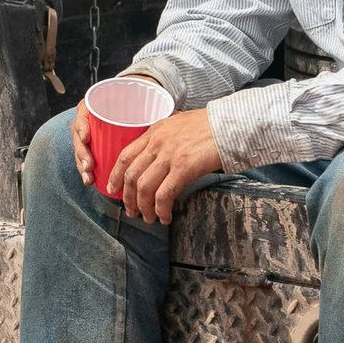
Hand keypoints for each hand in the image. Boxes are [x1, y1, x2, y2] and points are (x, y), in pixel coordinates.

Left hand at [106, 107, 222, 223]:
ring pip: (144, 187)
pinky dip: (161, 209)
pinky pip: (164, 194)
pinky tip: (165, 216)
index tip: (112, 189)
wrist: (230, 124)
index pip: (125, 156)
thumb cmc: (209, 126)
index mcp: (154, 132)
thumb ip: (164, 138)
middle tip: (131, 211)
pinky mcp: (184, 168)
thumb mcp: (178, 124)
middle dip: (128, 198)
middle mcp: (158, 143)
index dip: (116, 175)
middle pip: (132, 175)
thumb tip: (157, 155)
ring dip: (143, 208)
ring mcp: (170, 155)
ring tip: (149, 218)